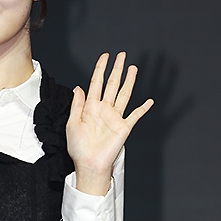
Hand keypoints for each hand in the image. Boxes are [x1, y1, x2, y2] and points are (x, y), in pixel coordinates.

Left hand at [66, 52, 152, 195]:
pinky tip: (149, 101)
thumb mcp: (72, 123)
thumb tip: (78, 87)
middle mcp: (104, 110)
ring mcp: (115, 118)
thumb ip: (76, 104)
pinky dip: (142, 108)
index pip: (96, 83)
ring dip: (129, 81)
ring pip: (124, 94)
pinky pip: (135, 115)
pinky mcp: (124, 128)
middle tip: (122, 55)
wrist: (88, 164)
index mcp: (90, 107)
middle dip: (117, 69)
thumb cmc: (78, 148)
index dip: (100, 68)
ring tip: (133, 68)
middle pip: (112, 84)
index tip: (105, 56)